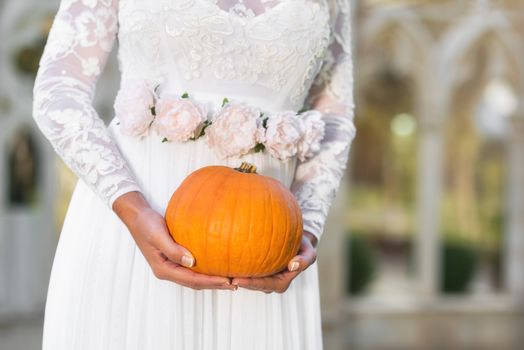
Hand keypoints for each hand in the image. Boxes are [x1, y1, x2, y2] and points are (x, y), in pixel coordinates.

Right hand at [113, 191, 235, 290]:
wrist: (137, 216)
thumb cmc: (146, 224)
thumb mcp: (158, 235)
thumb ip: (173, 250)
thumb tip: (192, 262)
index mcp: (164, 269)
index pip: (192, 280)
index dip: (211, 282)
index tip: (228, 281)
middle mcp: (168, 270)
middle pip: (195, 283)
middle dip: (215, 285)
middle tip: (234, 284)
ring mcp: (171, 265)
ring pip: (195, 277)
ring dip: (212, 279)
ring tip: (230, 278)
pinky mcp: (175, 258)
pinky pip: (193, 267)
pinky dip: (206, 268)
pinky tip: (218, 263)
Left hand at [231, 231, 317, 293]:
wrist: (298, 240)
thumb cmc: (303, 247)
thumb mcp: (309, 253)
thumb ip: (304, 260)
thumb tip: (292, 265)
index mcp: (281, 283)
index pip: (263, 286)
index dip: (250, 284)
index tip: (236, 280)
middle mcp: (270, 283)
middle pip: (251, 285)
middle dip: (238, 282)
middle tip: (223, 276)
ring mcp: (263, 276)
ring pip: (247, 278)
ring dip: (234, 275)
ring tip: (220, 270)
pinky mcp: (257, 268)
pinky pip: (246, 268)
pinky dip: (237, 265)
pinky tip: (224, 259)